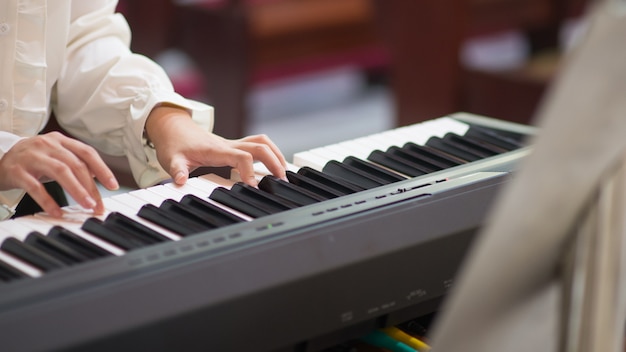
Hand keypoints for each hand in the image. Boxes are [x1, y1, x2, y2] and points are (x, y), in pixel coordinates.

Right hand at [0, 132, 118, 216]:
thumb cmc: (32, 161)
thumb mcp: (55, 157)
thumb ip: (75, 163)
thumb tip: (100, 176)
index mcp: (60, 140)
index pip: (87, 152)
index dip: (102, 169)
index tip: (113, 186)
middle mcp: (47, 144)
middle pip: (76, 164)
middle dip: (91, 186)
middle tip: (99, 205)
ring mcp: (31, 156)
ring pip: (60, 172)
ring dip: (77, 191)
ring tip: (87, 206)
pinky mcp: (16, 170)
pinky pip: (35, 187)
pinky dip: (48, 200)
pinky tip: (57, 212)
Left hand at [145, 106, 286, 185]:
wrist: (172, 127)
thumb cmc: (174, 143)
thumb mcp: (171, 158)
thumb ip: (177, 170)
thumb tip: (180, 180)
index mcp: (216, 149)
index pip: (242, 157)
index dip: (250, 171)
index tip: (253, 187)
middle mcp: (228, 144)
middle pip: (260, 147)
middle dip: (274, 162)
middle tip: (281, 181)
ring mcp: (232, 144)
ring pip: (262, 143)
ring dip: (276, 155)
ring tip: (283, 173)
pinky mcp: (233, 146)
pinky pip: (257, 145)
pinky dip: (269, 153)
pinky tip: (273, 165)